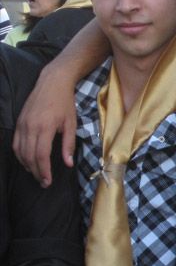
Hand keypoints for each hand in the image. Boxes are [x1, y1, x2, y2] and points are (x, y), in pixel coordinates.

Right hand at [13, 67, 77, 186]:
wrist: (52, 83)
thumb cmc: (65, 103)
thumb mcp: (71, 123)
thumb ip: (68, 144)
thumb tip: (68, 164)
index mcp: (45, 127)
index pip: (41, 155)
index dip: (44, 170)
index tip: (48, 181)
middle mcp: (30, 127)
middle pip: (29, 156)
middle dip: (36, 171)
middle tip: (44, 182)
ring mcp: (22, 124)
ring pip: (20, 151)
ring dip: (27, 165)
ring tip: (37, 174)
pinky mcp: (18, 122)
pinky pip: (15, 143)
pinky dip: (20, 155)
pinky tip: (27, 161)